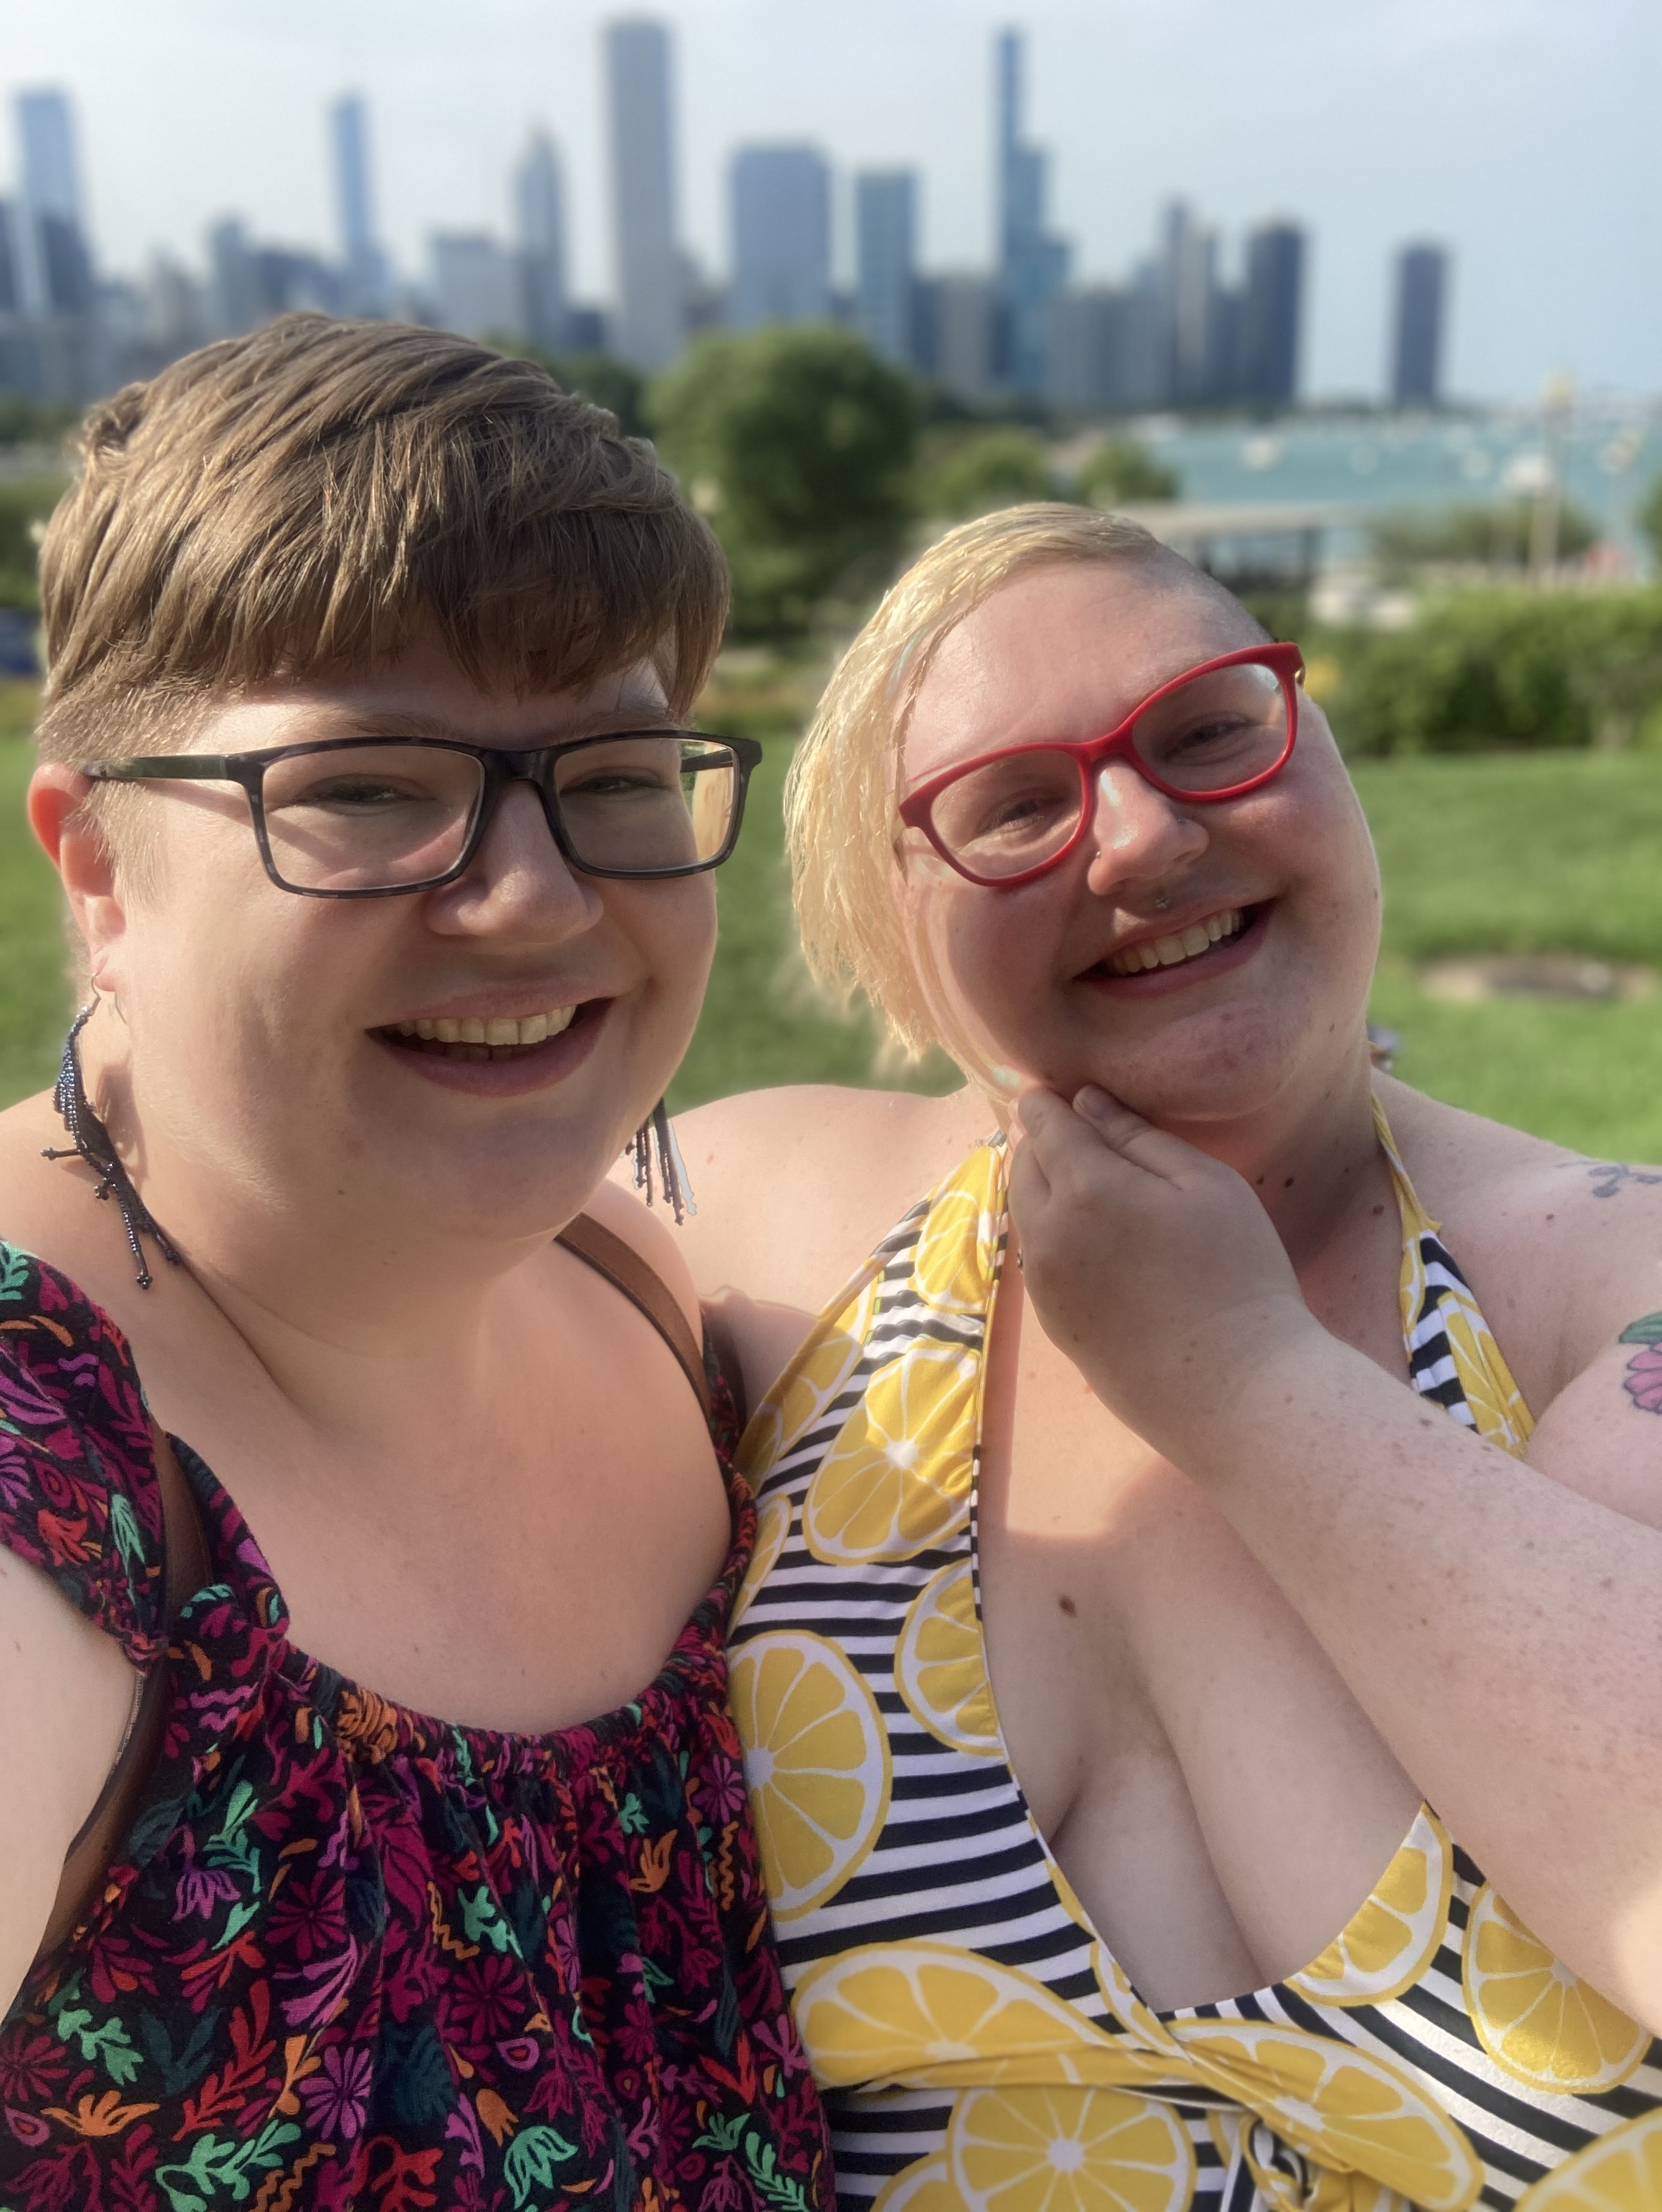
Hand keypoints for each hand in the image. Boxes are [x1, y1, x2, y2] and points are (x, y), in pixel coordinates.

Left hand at [1007, 1085, 1315, 1449]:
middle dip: (1041, 1142)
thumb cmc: (1238, 1276)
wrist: (1234, 1389)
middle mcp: (1047, 1234)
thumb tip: (1086, 1103)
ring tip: (1081, 1180)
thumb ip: (1139, 1138)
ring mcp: (1043, 1284)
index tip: (1049, 1089)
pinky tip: (1091, 1240)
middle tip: (1070, 1130)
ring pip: (1024, 1214)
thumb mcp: (1206, 1186)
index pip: (1045, 1127)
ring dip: (1041, 1187)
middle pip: (1023, 1167)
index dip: (1044, 1102)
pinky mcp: (1052, 1324)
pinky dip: (1050, 1232)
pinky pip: (1038, 1257)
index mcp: (1085, 1189)